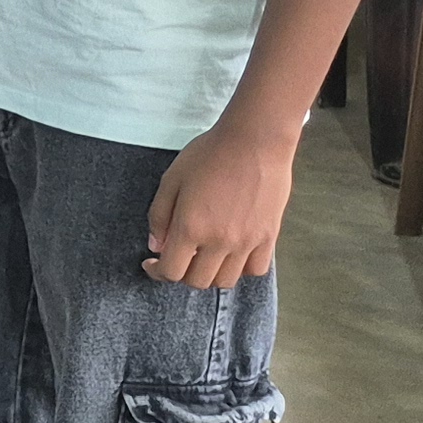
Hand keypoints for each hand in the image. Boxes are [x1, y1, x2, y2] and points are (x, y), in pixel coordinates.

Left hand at [144, 123, 299, 288]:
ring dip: (210, 274)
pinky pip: (255, 270)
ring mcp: (247, 242)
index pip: (172, 271)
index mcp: (191, 227)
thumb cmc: (209, 155)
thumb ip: (159, 216)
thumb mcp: (172, 179)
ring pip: (226, 281)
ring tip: (204, 255)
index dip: (157, 272)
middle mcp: (220, 241)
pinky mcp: (269, 237)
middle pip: (198, 281)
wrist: (254, 141)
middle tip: (178, 256)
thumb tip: (156, 246)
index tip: (152, 264)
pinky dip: (240, 269)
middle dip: (182, 273)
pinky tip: (231, 253)